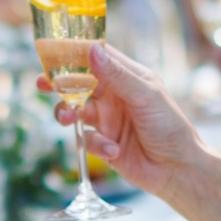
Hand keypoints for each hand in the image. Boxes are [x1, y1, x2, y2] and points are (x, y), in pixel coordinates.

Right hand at [49, 44, 211, 197]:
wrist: (178, 169)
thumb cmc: (170, 127)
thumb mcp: (145, 96)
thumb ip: (117, 76)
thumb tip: (92, 51)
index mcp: (128, 77)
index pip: (97, 57)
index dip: (75, 53)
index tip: (54, 51)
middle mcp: (115, 96)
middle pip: (78, 83)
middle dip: (59, 84)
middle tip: (43, 83)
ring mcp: (108, 119)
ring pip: (75, 111)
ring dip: (68, 114)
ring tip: (70, 120)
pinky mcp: (104, 143)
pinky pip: (87, 140)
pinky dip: (96, 145)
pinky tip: (114, 150)